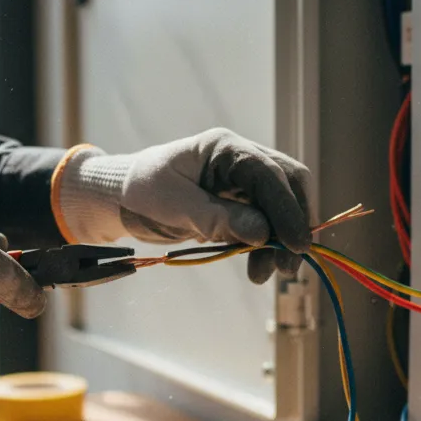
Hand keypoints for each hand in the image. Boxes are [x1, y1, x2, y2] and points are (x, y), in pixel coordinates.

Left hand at [54, 128, 312, 282]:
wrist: (124, 199)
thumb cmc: (143, 192)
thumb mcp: (174, 205)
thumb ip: (216, 217)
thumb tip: (262, 233)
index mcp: (224, 148)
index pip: (268, 174)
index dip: (286, 209)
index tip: (296, 245)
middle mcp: (241, 158)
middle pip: (286, 185)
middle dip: (292, 225)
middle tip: (289, 265)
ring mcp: (243, 181)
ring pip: (280, 206)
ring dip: (280, 240)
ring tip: (266, 273)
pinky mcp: (241, 203)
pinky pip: (266, 222)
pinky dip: (266, 245)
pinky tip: (257, 266)